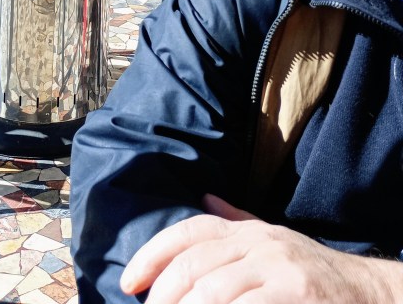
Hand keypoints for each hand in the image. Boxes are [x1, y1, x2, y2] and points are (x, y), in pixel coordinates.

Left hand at [120, 195, 400, 303]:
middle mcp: (259, 244)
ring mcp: (278, 270)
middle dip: (164, 292)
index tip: (128, 282)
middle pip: (195, 263)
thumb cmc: (311, 272)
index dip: (152, 254)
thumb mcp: (274, 239)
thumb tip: (204, 199)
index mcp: (248, 231)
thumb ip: (236, 222)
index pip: (189, 231)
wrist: (365, 292)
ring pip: (214, 290)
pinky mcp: (294, 295)